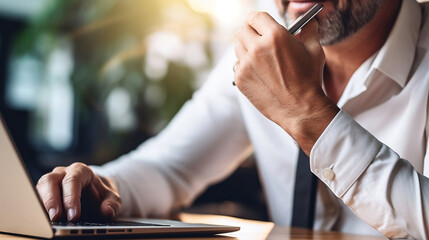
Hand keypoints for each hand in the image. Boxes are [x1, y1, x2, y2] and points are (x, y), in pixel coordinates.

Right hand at [36, 162, 120, 221]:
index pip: (73, 180)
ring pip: (40, 187)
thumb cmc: (100, 195)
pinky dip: (38, 209)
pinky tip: (43, 220)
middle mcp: (62, 173)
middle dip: (52, 200)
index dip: (71, 198)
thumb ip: (112, 203)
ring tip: (48, 221)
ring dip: (42, 204)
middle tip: (56, 218)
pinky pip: (36, 198)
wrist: (94, 194)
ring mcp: (51, 182)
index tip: (74, 216)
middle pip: (51, 180)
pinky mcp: (43, 193)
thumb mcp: (111, 198)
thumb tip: (107, 210)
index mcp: (80, 171)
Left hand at [234, 12, 338, 153]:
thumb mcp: (314, 50)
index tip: (259, 23)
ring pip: (238, 47)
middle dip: (251, 32)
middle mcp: (257, 48)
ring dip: (247, 48)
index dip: (257, 19)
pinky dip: (245, 65)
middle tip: (258, 38)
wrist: (300, 108)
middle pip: (242, 30)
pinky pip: (238, 65)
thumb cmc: (309, 79)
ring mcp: (246, 65)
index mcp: (275, 36)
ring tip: (260, 56)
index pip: (255, 17)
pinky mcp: (240, 79)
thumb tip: (309, 21)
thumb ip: (309, 30)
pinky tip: (259, 71)